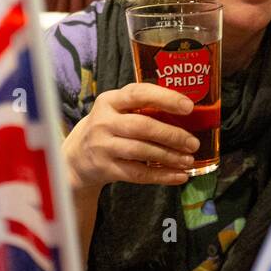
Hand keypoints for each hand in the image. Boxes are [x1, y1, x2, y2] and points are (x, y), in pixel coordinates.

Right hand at [62, 83, 200, 190]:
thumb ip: (144, 108)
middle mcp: (104, 121)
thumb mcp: (117, 111)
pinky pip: (138, 173)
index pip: (139, 94)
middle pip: (142, 126)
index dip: (165, 98)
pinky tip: (179, 176)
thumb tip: (188, 113)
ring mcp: (102, 146)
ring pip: (141, 151)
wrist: (77, 156)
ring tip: (188, 160)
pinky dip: (161, 176)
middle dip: (171, 135)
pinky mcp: (105, 168)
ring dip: (169, 156)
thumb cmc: (109, 128)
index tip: (189, 106)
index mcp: (110, 100)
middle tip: (193, 143)